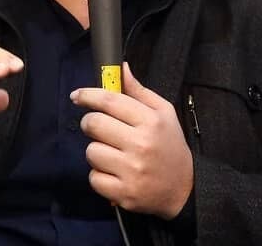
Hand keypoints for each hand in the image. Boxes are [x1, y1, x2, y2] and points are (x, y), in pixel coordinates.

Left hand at [70, 62, 192, 218]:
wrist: (184, 189)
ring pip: (91, 151)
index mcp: (150, 121)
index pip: (110, 100)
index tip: (77, 95)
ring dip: (96, 150)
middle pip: (94, 124)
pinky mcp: (124, 193)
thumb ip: (139, 90)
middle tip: (98, 126)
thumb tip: (121, 68)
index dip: (88, 95)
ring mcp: (132, 171)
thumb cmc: (170, 145)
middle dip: (90, 122)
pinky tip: (114, 171)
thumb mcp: (163, 112)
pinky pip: (93, 177)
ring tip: (112, 152)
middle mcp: (140, 144)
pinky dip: (99, 174)